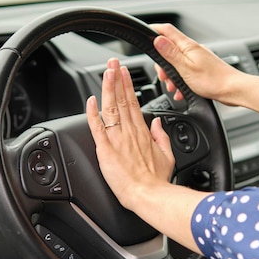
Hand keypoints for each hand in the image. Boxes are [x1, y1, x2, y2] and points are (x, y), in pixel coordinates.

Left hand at [86, 58, 174, 211]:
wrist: (149, 196)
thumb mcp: (167, 155)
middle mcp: (130, 132)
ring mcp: (118, 139)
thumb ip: (161, 136)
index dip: (128, 85)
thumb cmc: (158, 181)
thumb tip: (157, 122)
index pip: (134, 103)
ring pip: (111, 108)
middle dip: (117, 79)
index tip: (125, 72)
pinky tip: (91, 100)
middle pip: (122, 100)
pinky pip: (97, 128)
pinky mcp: (106, 150)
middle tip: (113, 63)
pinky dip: (93, 113)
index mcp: (143, 133)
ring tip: (106, 72)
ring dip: (108, 88)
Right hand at [151, 23, 244, 105]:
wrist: (233, 90)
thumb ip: (170, 53)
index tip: (145, 33)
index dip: (154, 30)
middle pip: (170, 48)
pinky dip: (181, 81)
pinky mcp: (202, 68)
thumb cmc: (213, 80)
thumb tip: (157, 40)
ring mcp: (198, 58)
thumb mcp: (185, 68)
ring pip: (177, 63)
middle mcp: (193, 49)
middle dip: (162, 63)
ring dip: (171, 75)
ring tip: (173, 87)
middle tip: (163, 76)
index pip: (167, 30)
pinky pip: (186, 72)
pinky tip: (182, 91)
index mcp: (188, 46)